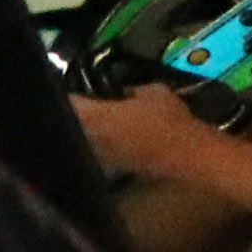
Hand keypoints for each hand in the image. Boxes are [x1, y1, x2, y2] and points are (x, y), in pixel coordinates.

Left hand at [70, 81, 223, 178]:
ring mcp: (97, 155)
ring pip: (82, 137)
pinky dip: (103, 140)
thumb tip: (124, 91)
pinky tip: (120, 133)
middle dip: (77, 110)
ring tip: (106, 116)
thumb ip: (132, 89)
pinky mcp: (110, 166)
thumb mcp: (156, 93)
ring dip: (89, 127)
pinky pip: (97, 148)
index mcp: (93, 116)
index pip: (65, 100)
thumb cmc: (170, 122)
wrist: (186, 158)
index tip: (80, 84)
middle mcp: (88, 137)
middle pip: (69, 121)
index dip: (70, 90)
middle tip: (91, 99)